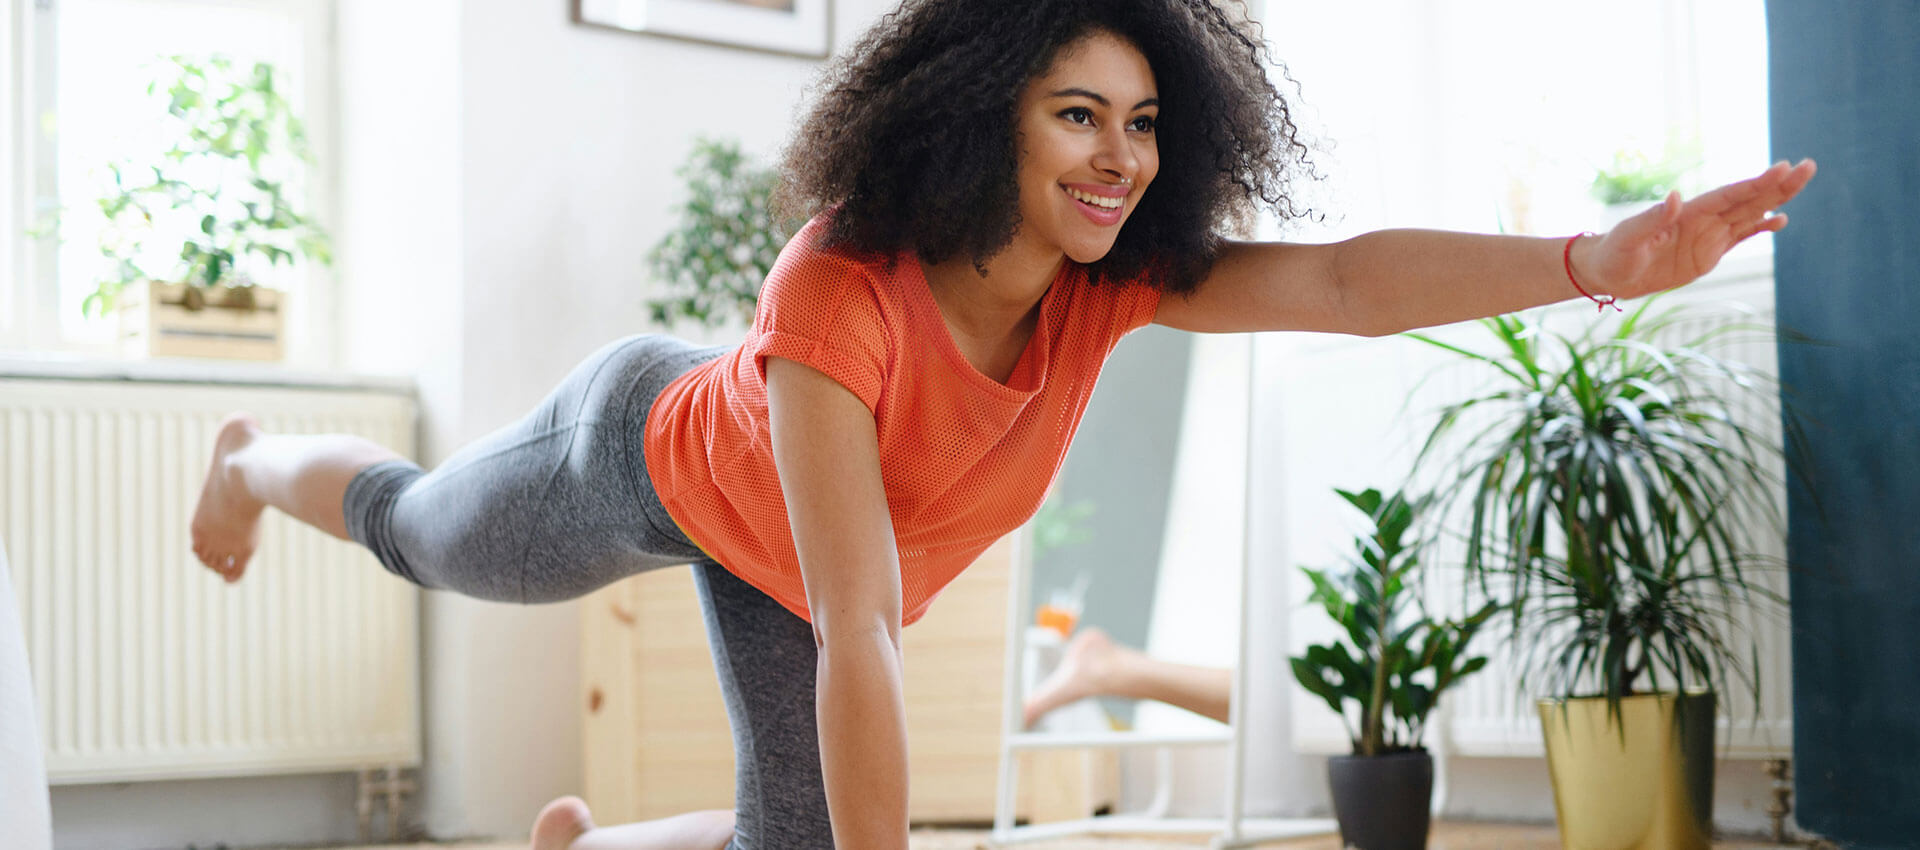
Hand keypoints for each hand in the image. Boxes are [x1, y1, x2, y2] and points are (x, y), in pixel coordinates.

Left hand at [1575, 159, 1817, 299]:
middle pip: (1748, 199)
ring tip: (1802, 183)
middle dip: (1778, 184)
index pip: (1730, 195)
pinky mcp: (1708, 253)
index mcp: (1688, 213)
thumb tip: (1674, 197)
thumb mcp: (1629, 238)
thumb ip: (1651, 219)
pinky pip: (1740, 237)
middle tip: (1809, 166)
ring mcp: (1708, 236)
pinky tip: (1781, 220)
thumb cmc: (1614, 253)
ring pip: (1750, 214)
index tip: (1783, 168)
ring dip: (1776, 200)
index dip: (1756, 183)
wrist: (1608, 273)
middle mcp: (1703, 220)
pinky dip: (1760, 228)